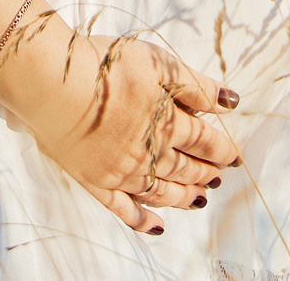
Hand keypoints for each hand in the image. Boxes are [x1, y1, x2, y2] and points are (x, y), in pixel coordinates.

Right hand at [0, 22, 242, 235]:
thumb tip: (232, 103)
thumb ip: (197, 86)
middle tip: (218, 178)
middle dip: (205, 173)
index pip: (204, 141)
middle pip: (185, 168)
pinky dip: (142, 219)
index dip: (222, 149)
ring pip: (160, 192)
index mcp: (167, 122)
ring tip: (198, 201)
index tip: (235, 156)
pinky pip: (123, 208)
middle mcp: (148, 154)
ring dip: (182, 198)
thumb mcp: (159, 63)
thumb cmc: (105, 66)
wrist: (54, 85)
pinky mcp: (94, 181)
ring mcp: (121, 172)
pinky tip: (156, 226)